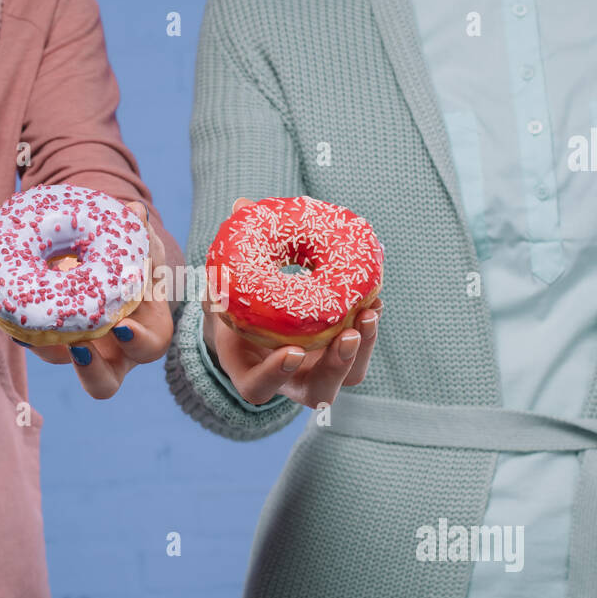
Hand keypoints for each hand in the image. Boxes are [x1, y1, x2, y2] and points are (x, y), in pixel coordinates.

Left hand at [18, 202, 174, 398]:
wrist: (102, 262)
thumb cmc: (132, 260)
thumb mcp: (141, 247)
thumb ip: (140, 234)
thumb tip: (135, 213)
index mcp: (146, 330)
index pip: (150, 347)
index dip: (138, 343)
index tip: (123, 327)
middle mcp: (113, 352)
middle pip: (105, 382)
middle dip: (91, 371)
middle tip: (78, 347)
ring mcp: (80, 350)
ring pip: (62, 363)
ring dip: (45, 349)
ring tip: (25, 332)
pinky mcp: (50, 339)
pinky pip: (36, 342)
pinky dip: (22, 329)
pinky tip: (9, 313)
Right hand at [202, 197, 380, 408]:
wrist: (250, 324)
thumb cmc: (233, 307)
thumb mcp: (222, 287)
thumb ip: (228, 256)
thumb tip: (242, 205)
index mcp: (251, 373)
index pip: (259, 388)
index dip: (276, 375)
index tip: (292, 352)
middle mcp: (289, 381)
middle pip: (320, 392)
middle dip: (337, 365)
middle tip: (349, 335)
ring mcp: (317, 371)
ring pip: (348, 376)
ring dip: (364, 348)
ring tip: (371, 311)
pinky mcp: (338, 356)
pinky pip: (361, 350)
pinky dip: (369, 326)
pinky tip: (373, 296)